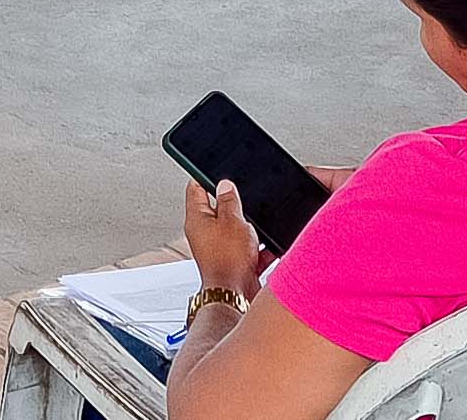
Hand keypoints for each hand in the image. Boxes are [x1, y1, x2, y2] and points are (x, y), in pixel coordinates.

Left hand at [183, 179, 264, 300]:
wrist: (237, 297)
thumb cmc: (228, 262)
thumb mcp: (232, 221)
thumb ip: (229, 201)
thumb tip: (225, 185)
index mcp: (197, 220)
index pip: (195, 188)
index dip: (205, 175)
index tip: (214, 167)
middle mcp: (205, 235)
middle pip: (219, 209)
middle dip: (235, 203)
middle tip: (245, 198)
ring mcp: (220, 250)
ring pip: (237, 230)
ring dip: (251, 228)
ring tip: (260, 226)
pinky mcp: (235, 263)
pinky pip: (250, 249)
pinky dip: (261, 247)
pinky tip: (271, 245)